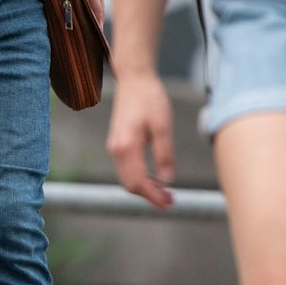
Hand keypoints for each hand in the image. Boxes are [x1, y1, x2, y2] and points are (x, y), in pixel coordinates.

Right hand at [105, 70, 175, 210]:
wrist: (134, 80)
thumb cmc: (150, 99)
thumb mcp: (163, 126)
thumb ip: (164, 154)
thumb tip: (167, 180)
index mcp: (127, 146)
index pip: (138, 181)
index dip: (153, 196)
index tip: (168, 204)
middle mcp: (116, 149)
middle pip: (130, 184)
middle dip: (149, 196)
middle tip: (171, 201)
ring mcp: (114, 147)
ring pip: (127, 178)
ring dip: (145, 188)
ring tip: (166, 192)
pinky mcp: (117, 144)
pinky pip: (126, 169)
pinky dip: (139, 178)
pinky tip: (155, 178)